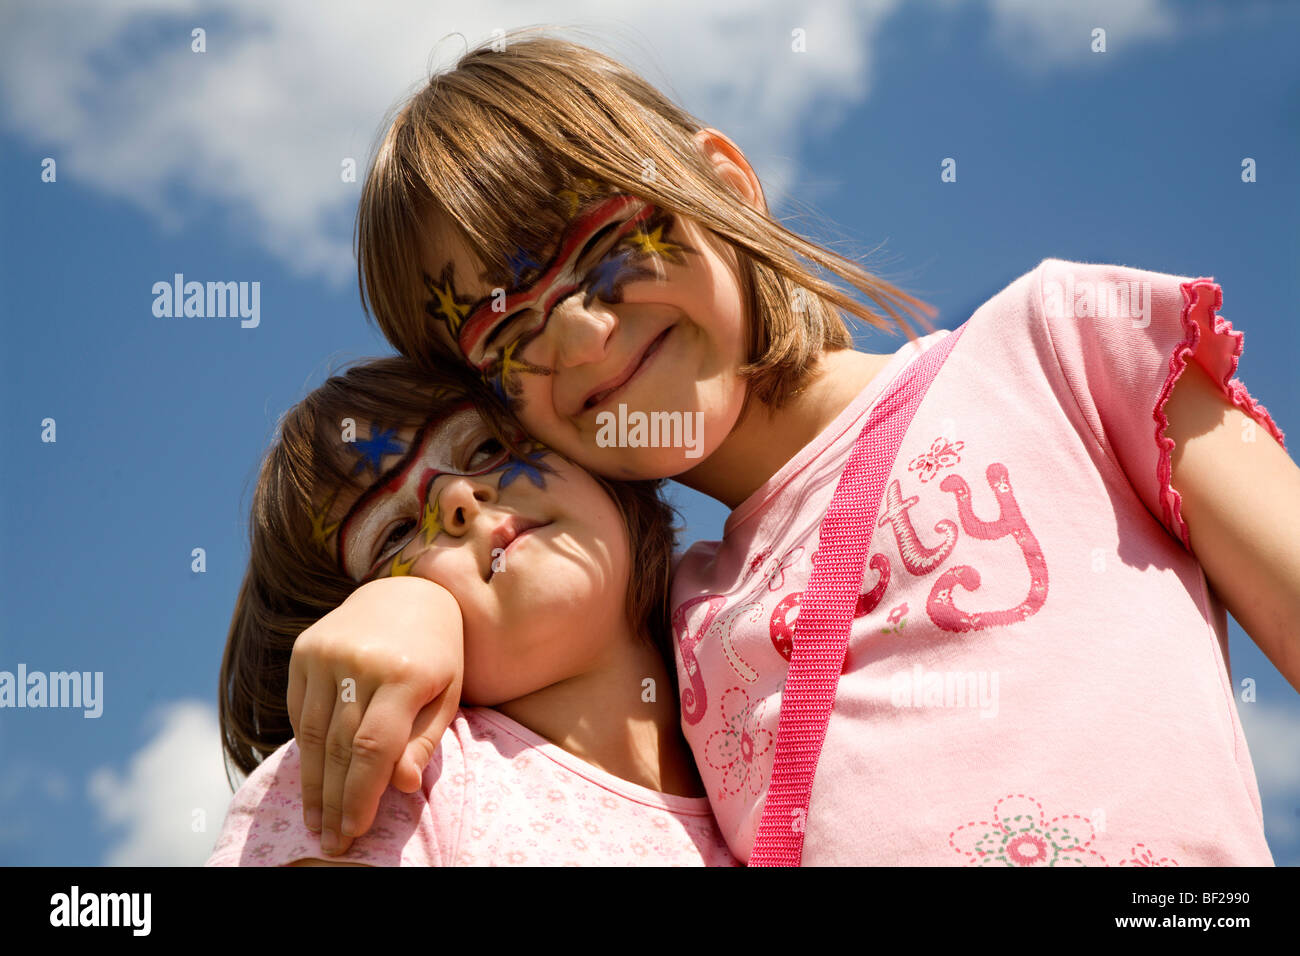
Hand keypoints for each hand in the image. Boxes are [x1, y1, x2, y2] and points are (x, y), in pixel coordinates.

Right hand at [286, 576, 463, 853]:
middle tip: (332, 842)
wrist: (407, 590)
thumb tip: (400, 787)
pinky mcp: (303, 649)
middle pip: (338, 747)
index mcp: (403, 673)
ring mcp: (325, 652)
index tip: (354, 832)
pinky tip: (312, 778)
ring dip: (313, 784)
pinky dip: (306, 748)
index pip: (372, 749)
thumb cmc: (438, 652)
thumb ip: (424, 741)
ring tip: (317, 822)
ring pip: (311, 734)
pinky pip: (299, 711)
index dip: (360, 796)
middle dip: (334, 802)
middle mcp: (359, 661)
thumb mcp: (447, 693)